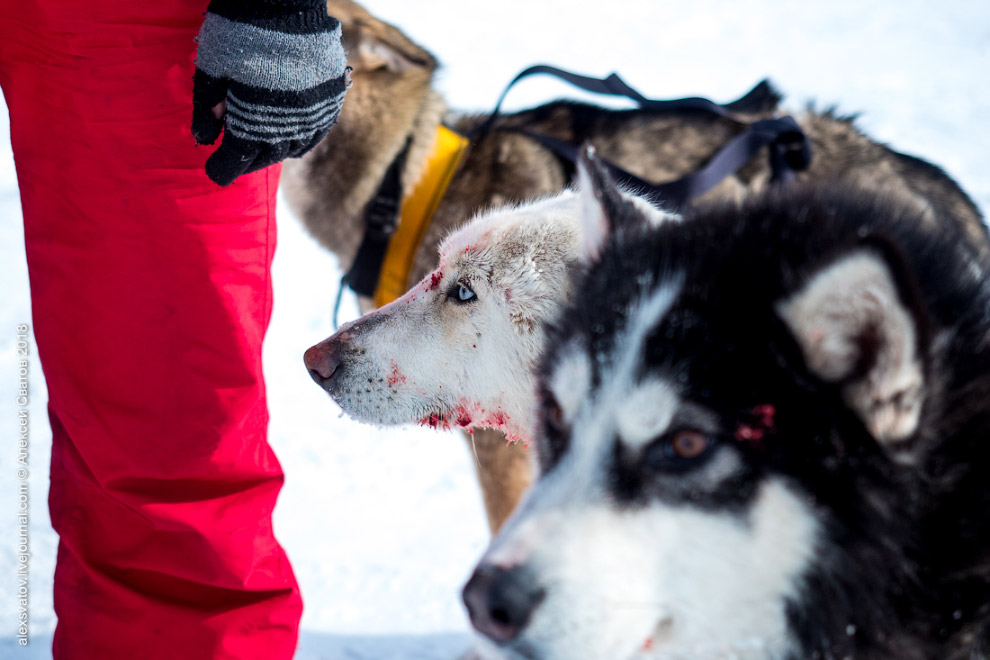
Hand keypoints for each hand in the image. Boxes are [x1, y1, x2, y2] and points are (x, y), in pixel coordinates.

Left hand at [192, 0, 347, 185]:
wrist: (286, 1)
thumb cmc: (240, 29)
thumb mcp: (211, 65)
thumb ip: (207, 105)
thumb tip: (204, 137)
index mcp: (252, 120)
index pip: (236, 159)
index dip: (222, 169)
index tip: (213, 173)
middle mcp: (286, 124)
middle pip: (265, 156)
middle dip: (246, 162)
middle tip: (234, 161)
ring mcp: (312, 114)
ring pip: (292, 147)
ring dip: (273, 152)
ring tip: (261, 149)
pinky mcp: (330, 101)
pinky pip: (316, 133)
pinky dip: (300, 141)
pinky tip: (290, 138)